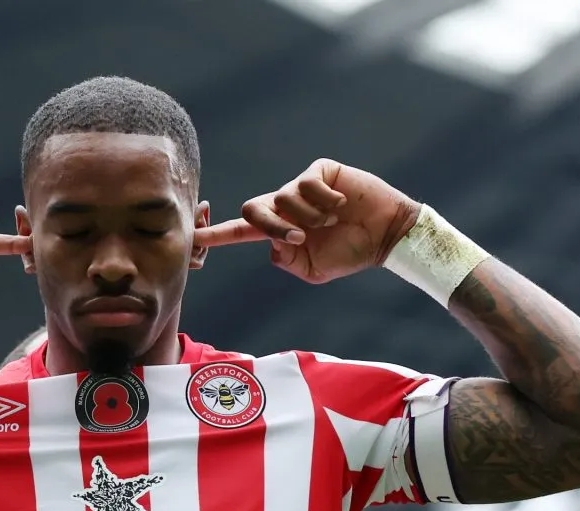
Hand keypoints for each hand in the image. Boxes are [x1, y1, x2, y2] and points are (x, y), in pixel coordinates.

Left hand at [195, 158, 419, 283]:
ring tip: (333, 220)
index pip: (240, 230)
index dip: (216, 233)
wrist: (386, 234)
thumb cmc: (351, 252)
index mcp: (278, 230)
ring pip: (283, 198)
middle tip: (300, 237)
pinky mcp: (319, 171)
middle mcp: (284, 206)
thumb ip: (288, 262)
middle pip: (253, 210)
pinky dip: (325, 199)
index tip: (193, 236)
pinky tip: (342, 202)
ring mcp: (300, 186)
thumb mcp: (315, 270)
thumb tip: (272, 244)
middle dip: (273, 226)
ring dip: (309, 216)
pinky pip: (307, 183)